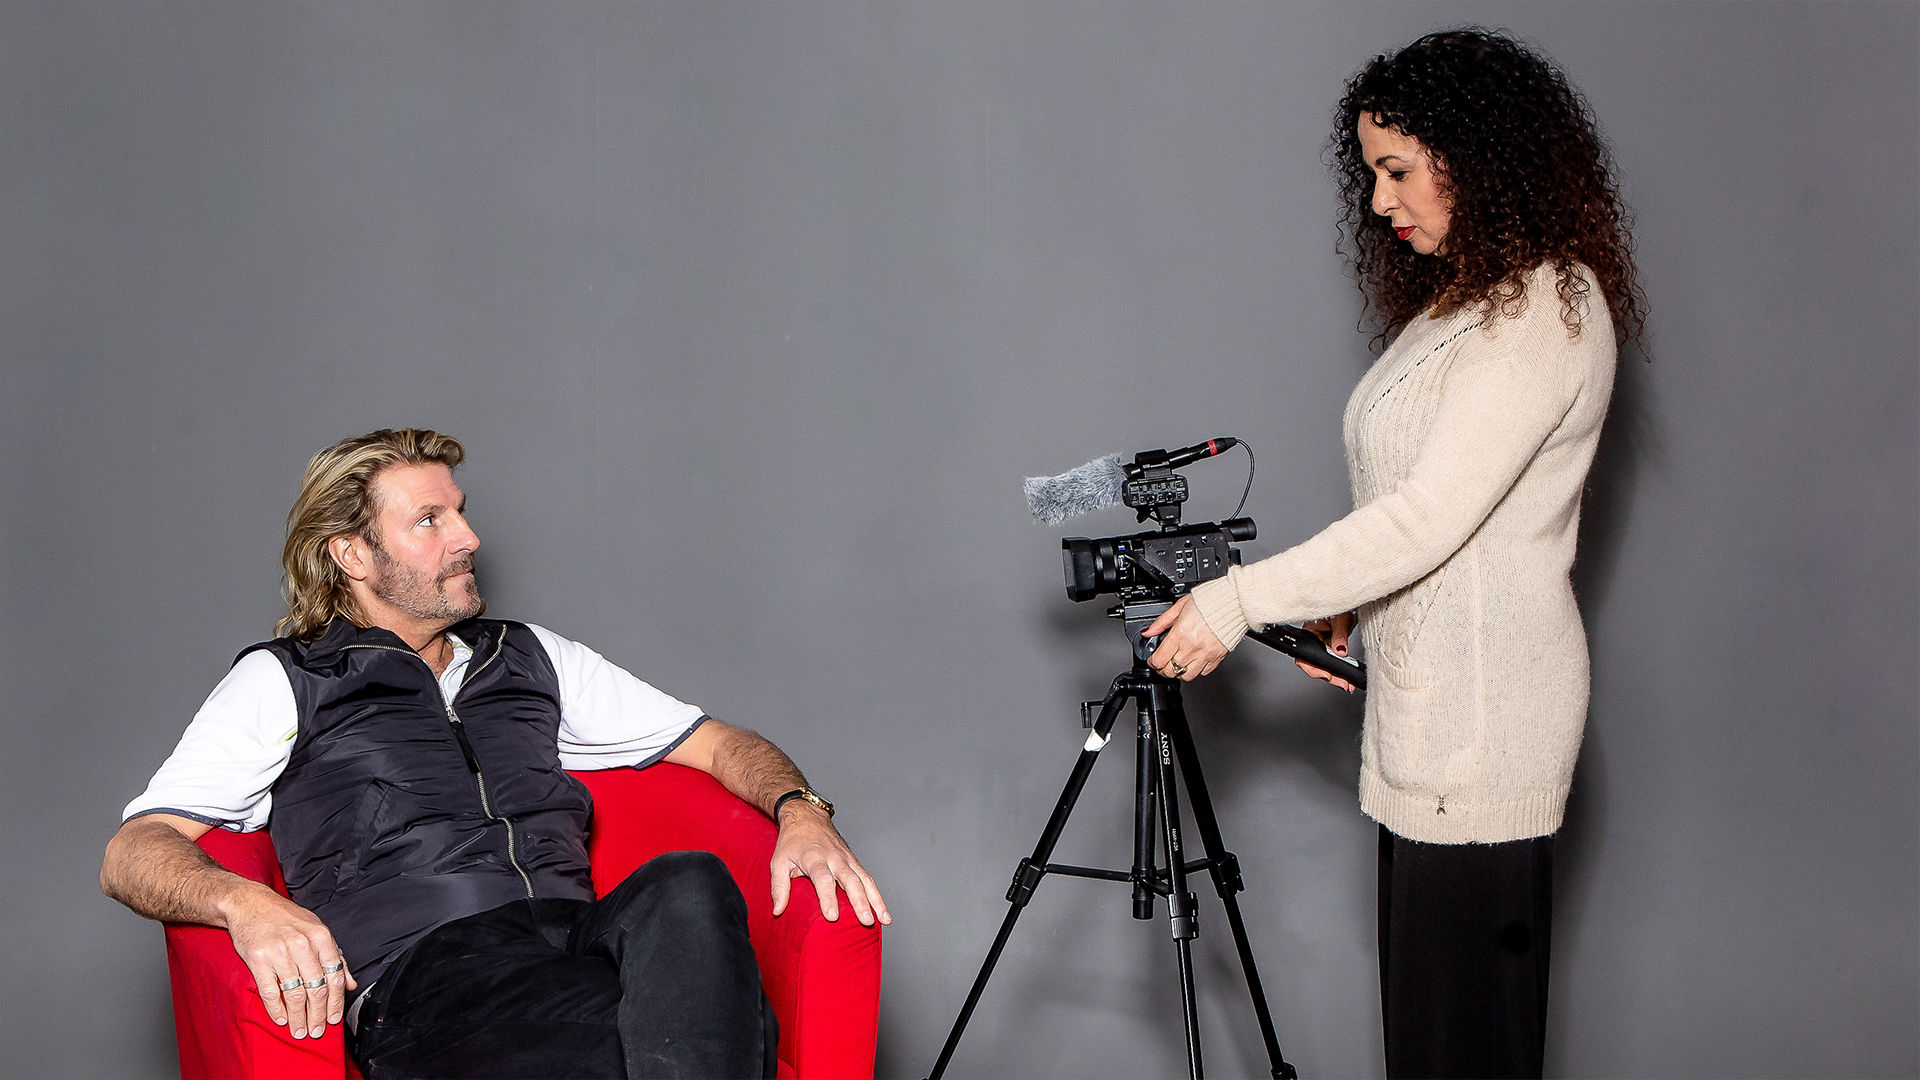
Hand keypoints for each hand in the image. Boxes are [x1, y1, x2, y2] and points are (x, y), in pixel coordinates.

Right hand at [222, 885, 355, 1039]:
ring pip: (295, 994)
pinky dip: (277, 1009)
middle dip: (318, 1015)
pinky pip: (270, 991)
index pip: (335, 976)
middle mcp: (302, 944)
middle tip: (317, 1031)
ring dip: (298, 1018)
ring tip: (299, 1031)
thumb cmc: (286, 918)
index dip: (336, 1002)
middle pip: (316, 989)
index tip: (334, 1019)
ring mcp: (279, 952)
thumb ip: (336, 957)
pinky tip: (281, 1019)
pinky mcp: (258, 959)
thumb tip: (351, 984)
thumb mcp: (316, 930)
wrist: (250, 904)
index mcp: (321, 937)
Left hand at [769, 804, 891, 927]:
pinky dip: (877, 895)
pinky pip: (868, 879)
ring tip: (884, 920)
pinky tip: (883, 912)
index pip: (823, 879)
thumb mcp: (778, 862)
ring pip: (865, 880)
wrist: (807, 817)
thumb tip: (777, 911)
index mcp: (815, 858)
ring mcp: (847, 859)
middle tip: (865, 921)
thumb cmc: (792, 842)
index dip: (828, 897)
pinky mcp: (854, 862)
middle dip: (860, 901)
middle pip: (850, 880)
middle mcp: (835, 858)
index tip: (832, 916)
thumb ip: (778, 887)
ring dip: (876, 900)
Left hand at [1143, 595, 1227, 680]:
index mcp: (1180, 634)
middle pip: (1170, 671)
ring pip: (1186, 676)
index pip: (1159, 659)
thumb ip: (1161, 622)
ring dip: (1179, 672)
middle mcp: (1192, 647)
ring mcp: (1205, 654)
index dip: (1152, 662)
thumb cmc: (1208, 602)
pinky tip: (1194, 660)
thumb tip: (1148, 632)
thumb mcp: (1179, 607)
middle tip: (1163, 663)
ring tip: (1178, 663)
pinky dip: (1196, 669)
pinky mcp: (1216, 658)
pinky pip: (1203, 672)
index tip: (1153, 660)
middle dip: (1162, 669)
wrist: (1231, 603)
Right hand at [1296, 612, 1357, 692]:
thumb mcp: (1341, 619)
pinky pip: (1333, 663)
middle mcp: (1314, 641)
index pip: (1305, 655)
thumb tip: (1340, 651)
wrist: (1348, 603)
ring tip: (1347, 684)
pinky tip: (1347, 678)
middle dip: (1328, 677)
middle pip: (1315, 665)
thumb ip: (1339, 635)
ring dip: (1335, 677)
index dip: (1313, 668)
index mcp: (1309, 632)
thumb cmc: (1339, 606)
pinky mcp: (1332, 649)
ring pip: (1324, 666)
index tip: (1326, 675)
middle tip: (1342, 684)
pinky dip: (1340, 672)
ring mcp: (1323, 646)